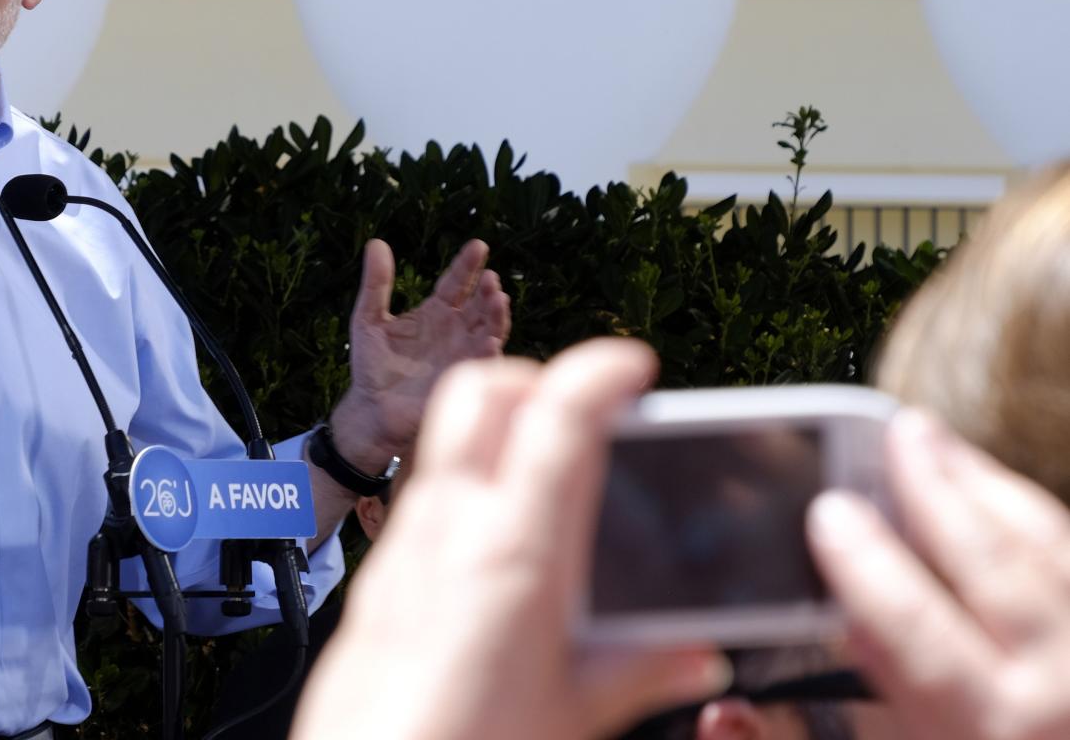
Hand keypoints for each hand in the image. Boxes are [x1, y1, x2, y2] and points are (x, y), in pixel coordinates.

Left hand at [293, 341, 728, 739]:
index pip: (556, 416)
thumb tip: (697, 655)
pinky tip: (495, 539)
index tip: (631, 366)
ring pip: (444, 442)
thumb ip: (641, 672)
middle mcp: (448, 529)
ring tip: (548, 471)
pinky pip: (418, 499)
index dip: (600, 371)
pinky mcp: (374, 578)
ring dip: (496, 432)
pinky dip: (463, 488)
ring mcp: (402, 546)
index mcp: (513, 552)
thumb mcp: (573, 716)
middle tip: (583, 412)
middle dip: (536, 379)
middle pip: (480, 392)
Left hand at [332, 239, 510, 470]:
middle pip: (479, 304)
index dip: (467, 265)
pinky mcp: (463, 379)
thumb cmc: (372, 365)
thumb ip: (376, 284)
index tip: (478, 246)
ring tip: (497, 298)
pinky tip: (490, 340)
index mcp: (436, 312)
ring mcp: (463, 354)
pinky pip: (482, 364)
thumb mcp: (368, 319)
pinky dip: (489, 351)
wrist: (372, 409)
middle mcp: (456, 330)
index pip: (456, 283)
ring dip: (496, 315)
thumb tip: (375, 243)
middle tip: (489, 277)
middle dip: (487, 289)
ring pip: (489, 329)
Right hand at [809, 413, 1069, 739]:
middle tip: (897, 431)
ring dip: (991, 489)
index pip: (913, 628)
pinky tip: (1002, 501)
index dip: (866, 565)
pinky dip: (1040, 524)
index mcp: (985, 730)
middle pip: (996, 568)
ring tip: (940, 444)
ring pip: (1053, 552)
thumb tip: (751, 692)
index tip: (827, 511)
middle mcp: (1059, 695)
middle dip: (938, 491)